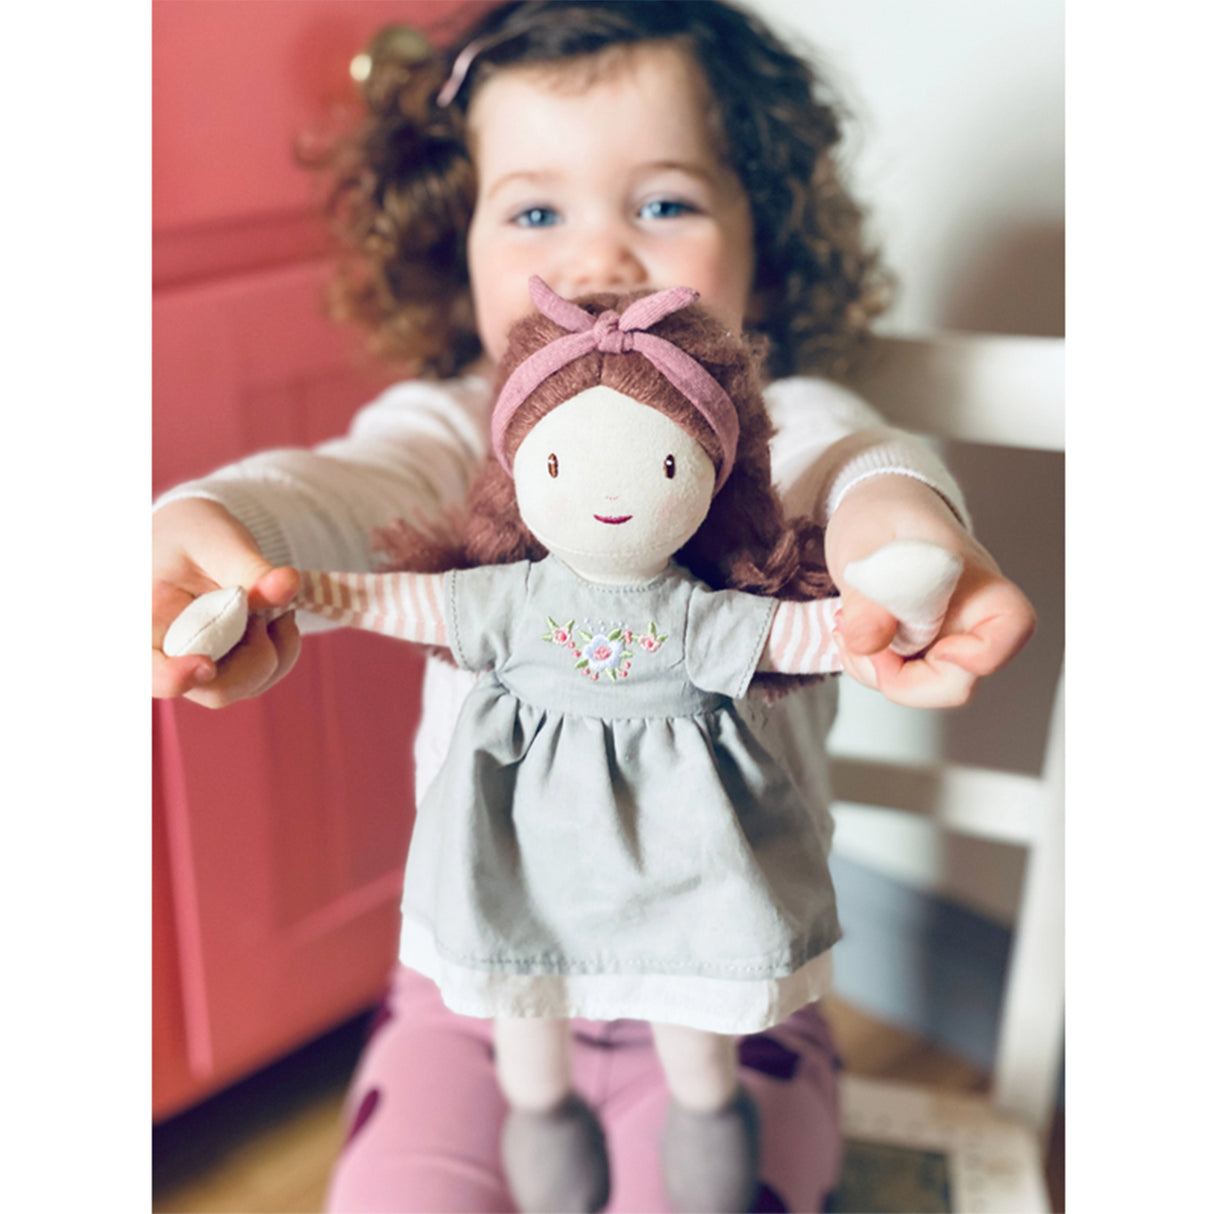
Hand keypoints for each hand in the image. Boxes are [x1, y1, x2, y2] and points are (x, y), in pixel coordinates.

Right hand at [153, 498, 301, 705]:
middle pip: (215, 689)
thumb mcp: (217, 539)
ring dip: (276, 650)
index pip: (151, 672)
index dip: (177, 678)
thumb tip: (289, 585)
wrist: (190, 537)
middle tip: (269, 610)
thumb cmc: (192, 533)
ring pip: (245, 687)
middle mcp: (165, 656)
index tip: (205, 665)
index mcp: (144, 620)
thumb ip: (250, 567)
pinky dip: (280, 650)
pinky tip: (274, 618)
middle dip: (260, 655)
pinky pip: (259, 678)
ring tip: (271, 602)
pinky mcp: (219, 671)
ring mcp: (195, 668)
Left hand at [825, 476, 1035, 707]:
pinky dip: (868, 666)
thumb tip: (868, 640)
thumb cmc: (884, 515)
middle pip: (958, 681)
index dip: (977, 655)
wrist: (874, 513)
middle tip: (859, 642)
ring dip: (873, 671)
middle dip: (900, 679)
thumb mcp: (863, 542)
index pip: (1011, 629)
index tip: (935, 647)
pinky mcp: (917, 649)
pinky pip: (897, 679)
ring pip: (920, 687)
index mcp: (975, 580)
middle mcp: (968, 617)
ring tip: (847, 626)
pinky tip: (853, 633)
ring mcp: (943, 637)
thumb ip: (865, 594)